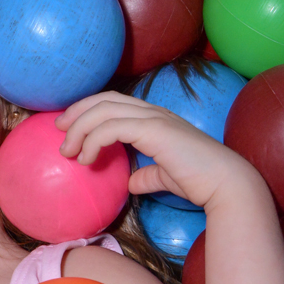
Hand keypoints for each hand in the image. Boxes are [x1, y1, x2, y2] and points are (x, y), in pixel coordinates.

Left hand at [55, 91, 258, 210]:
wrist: (224, 184)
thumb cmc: (199, 182)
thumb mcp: (165, 177)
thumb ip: (147, 176)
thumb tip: (132, 183)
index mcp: (156, 118)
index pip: (114, 102)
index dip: (88, 109)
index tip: (68, 127)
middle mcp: (154, 112)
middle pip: (105, 99)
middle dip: (77, 112)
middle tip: (59, 131)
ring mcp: (154, 118)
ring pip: (104, 110)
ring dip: (79, 129)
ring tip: (68, 151)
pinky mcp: (154, 130)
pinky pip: (111, 127)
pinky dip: (93, 140)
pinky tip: (87, 159)